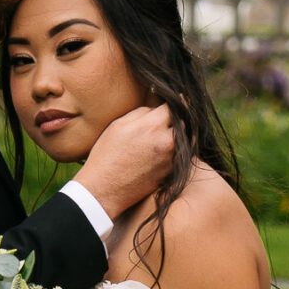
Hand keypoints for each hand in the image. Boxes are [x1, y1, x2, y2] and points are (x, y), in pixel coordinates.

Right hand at [73, 102, 174, 219]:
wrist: (104, 190)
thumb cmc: (106, 155)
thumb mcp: (118, 125)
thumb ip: (142, 112)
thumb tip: (158, 108)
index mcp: (153, 125)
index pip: (174, 106)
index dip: (176, 101)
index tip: (179, 99)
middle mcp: (167, 142)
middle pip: (183, 123)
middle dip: (177, 120)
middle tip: (169, 119)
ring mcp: (171, 159)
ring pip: (184, 140)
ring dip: (177, 136)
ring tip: (164, 136)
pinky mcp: (171, 173)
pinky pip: (179, 156)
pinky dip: (174, 151)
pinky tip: (160, 153)